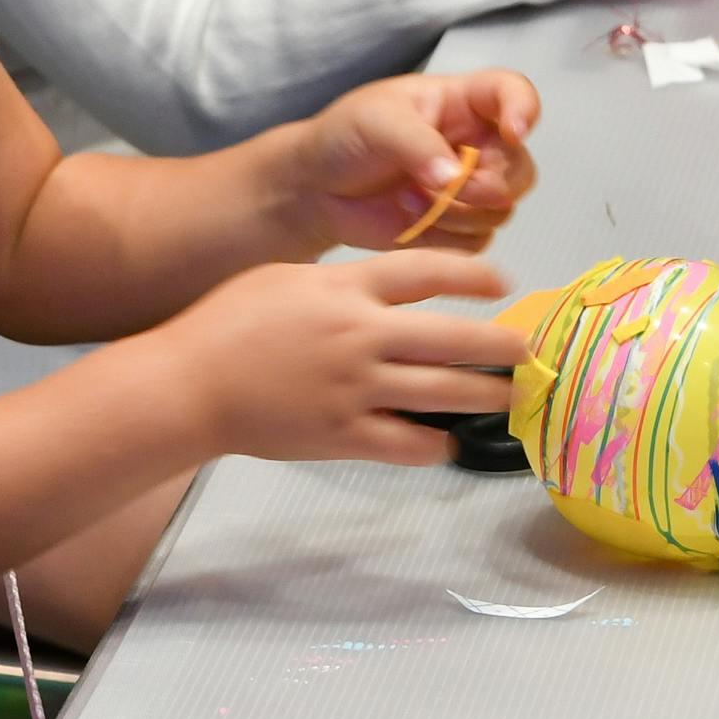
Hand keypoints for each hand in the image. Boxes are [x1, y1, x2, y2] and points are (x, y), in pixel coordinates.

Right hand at [161, 252, 527, 467]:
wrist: (189, 383)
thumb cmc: (227, 322)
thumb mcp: (285, 278)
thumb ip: (339, 282)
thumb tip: (384, 288)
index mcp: (345, 288)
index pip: (427, 272)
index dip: (474, 275)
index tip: (504, 283)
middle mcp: (361, 335)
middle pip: (453, 337)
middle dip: (501, 345)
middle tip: (528, 350)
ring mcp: (356, 388)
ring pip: (443, 393)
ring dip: (485, 396)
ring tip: (509, 398)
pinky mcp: (344, 435)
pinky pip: (407, 443)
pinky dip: (434, 445)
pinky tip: (444, 443)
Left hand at [281, 70, 541, 254]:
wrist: (315, 188)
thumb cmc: (345, 137)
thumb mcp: (377, 123)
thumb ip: (418, 145)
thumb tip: (455, 179)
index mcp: (462, 103)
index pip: (513, 93)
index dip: (524, 110)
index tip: (513, 133)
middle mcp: (476, 145)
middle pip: (520, 169)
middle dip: (491, 186)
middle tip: (451, 189)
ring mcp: (469, 189)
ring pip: (501, 211)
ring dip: (459, 214)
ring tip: (410, 201)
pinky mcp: (456, 228)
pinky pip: (477, 242)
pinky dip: (445, 237)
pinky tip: (408, 219)